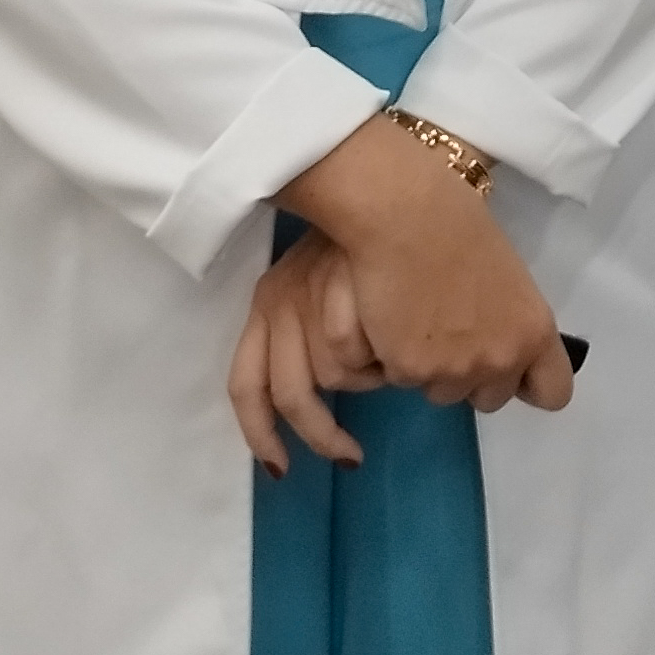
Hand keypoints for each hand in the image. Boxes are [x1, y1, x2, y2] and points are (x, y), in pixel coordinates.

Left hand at [228, 231, 386, 472]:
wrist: (402, 184)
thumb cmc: (371, 236)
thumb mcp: (326, 283)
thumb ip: (321, 334)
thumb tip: (332, 389)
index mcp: (267, 302)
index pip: (245, 385)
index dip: (259, 434)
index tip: (281, 470)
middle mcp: (280, 301)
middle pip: (293, 391)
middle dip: (325, 431)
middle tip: (353, 454)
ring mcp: (317, 297)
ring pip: (336, 375)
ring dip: (370, 378)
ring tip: (397, 361)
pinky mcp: (354, 291)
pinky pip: (365, 351)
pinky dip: (386, 363)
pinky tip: (409, 354)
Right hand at [275, 119, 577, 421]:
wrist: (406, 216)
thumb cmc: (459, 228)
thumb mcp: (509, 279)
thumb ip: (511, 320)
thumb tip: (501, 338)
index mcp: (535, 332)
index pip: (553, 393)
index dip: (531, 384)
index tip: (513, 369)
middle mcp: (503, 359)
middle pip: (490, 399)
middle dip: (472, 377)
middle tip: (450, 335)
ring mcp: (456, 370)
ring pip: (443, 393)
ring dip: (432, 370)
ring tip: (418, 322)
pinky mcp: (411, 370)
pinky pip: (403, 380)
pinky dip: (396, 359)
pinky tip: (392, 321)